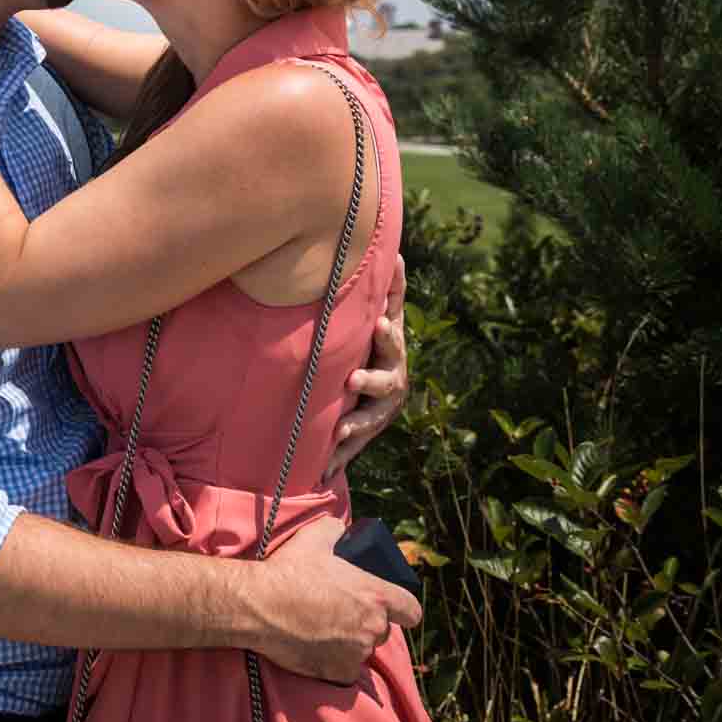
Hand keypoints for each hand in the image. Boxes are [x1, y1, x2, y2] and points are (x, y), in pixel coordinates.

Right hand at [247, 515, 420, 683]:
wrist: (258, 605)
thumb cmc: (288, 571)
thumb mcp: (312, 538)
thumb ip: (334, 529)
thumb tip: (340, 527)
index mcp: (376, 596)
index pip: (412, 611)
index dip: (402, 609)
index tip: (388, 608)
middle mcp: (373, 628)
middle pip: (382, 631)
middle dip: (366, 624)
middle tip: (340, 613)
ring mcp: (356, 653)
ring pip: (361, 651)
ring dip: (349, 643)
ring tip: (321, 630)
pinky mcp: (338, 672)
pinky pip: (344, 671)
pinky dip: (333, 663)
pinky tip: (314, 649)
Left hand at [323, 254, 409, 482]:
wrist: (363, 385)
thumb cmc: (364, 338)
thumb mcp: (369, 314)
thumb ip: (382, 289)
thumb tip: (397, 250)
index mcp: (390, 347)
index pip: (392, 337)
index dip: (390, 333)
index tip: (381, 324)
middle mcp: (392, 379)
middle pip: (388, 381)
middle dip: (373, 380)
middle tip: (354, 380)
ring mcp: (381, 409)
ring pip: (373, 418)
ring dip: (357, 423)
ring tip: (340, 428)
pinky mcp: (364, 431)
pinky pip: (352, 446)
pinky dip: (339, 457)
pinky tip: (325, 470)